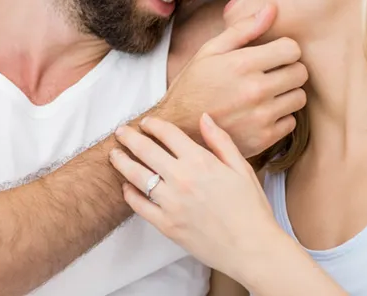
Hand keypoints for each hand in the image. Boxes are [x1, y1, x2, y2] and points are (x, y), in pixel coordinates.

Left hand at [109, 113, 284, 280]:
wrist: (252, 248)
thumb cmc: (251, 208)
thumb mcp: (241, 168)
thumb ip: (220, 141)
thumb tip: (204, 118)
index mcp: (201, 161)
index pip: (168, 134)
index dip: (154, 125)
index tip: (146, 122)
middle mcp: (182, 179)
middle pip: (146, 150)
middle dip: (130, 137)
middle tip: (121, 131)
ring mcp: (171, 203)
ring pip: (136, 176)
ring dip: (122, 162)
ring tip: (114, 155)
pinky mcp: (166, 225)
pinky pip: (140, 206)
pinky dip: (130, 194)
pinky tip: (126, 186)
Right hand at [156, 3, 307, 157]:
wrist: (177, 129)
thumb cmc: (194, 85)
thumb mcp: (210, 51)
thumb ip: (243, 29)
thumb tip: (272, 8)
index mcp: (242, 64)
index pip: (292, 49)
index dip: (285, 49)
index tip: (274, 54)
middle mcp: (254, 90)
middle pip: (300, 73)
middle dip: (289, 70)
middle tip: (273, 73)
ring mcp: (260, 117)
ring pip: (299, 98)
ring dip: (287, 94)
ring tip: (268, 93)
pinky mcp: (263, 139)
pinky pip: (291, 122)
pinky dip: (281, 118)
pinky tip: (262, 113)